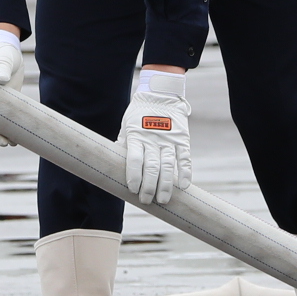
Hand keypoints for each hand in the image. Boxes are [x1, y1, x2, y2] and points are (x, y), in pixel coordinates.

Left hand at [118, 72, 189, 204]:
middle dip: (149, 186)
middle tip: (147, 200)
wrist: (160, 94)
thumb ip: (122, 145)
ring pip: (168, 165)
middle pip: (152, 166)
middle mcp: (153, 139)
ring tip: (163, 199)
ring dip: (166, 184)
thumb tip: (111, 165)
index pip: (134, 159)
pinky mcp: (182, 139)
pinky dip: (185, 172)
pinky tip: (183, 185)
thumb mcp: (126, 126)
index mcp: (136, 136)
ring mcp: (168, 139)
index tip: (132, 190)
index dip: (134, 175)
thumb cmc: (138, 114)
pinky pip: (185, 157)